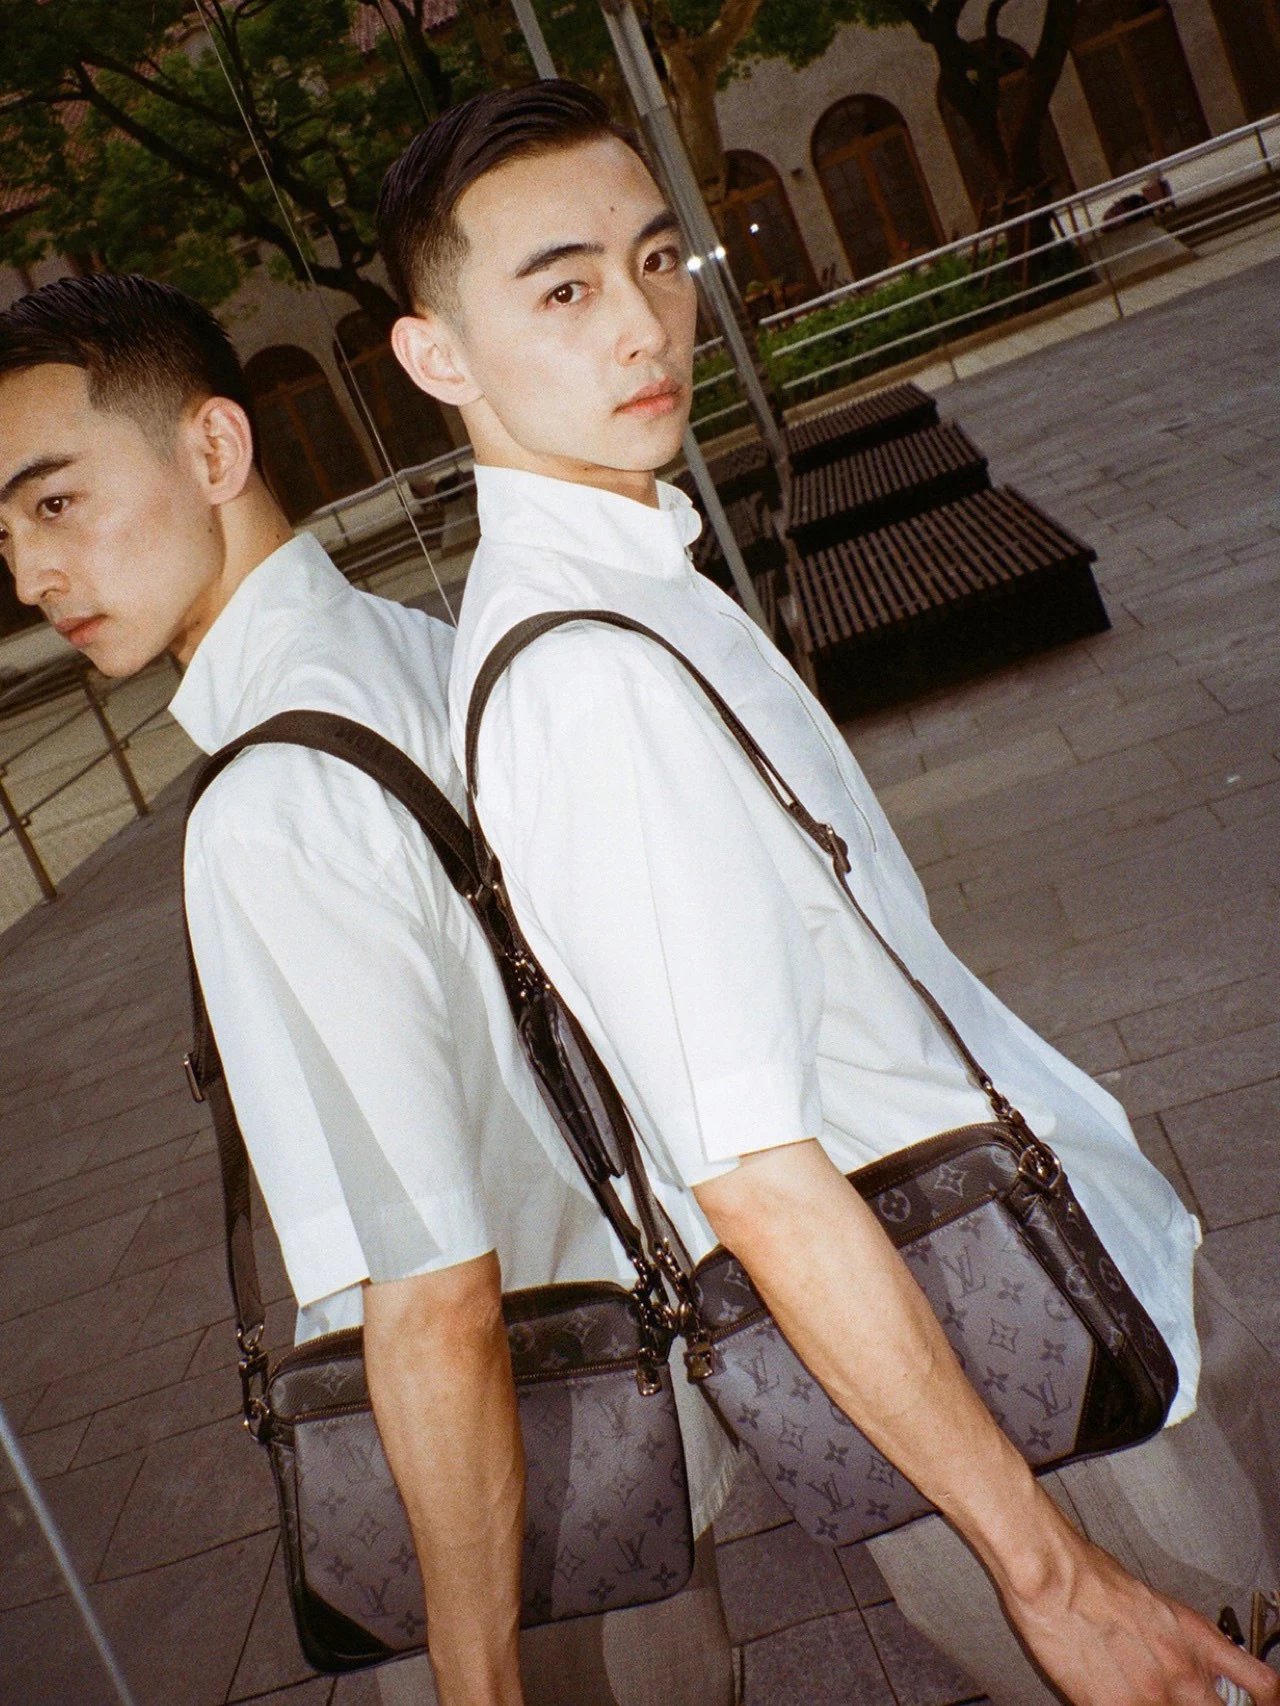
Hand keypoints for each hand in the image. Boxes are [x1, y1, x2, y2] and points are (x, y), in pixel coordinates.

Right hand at [1002, 1523, 1279, 1705]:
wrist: (1053, 1574)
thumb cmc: (1091, 1575)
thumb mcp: (1155, 1603)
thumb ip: (1178, 1642)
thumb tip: (1183, 1666)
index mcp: (1196, 1639)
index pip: (1262, 1686)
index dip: (1267, 1705)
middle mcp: (1183, 1673)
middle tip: (1174, 1698)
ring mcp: (1152, 1698)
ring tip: (1133, 1691)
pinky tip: (1112, 1699)